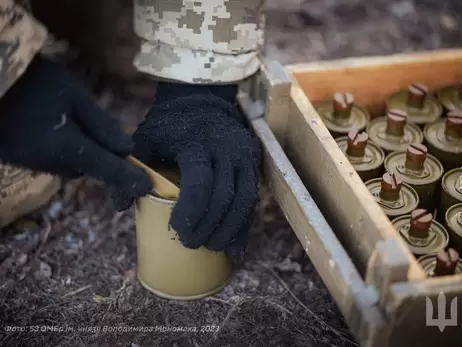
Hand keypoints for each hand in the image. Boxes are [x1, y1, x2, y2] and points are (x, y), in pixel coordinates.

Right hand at [0, 55, 151, 197]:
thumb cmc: (30, 82)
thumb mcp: (72, 94)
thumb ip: (101, 124)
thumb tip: (127, 149)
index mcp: (66, 147)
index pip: (107, 168)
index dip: (129, 178)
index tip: (147, 188)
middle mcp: (50, 163)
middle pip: (88, 168)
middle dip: (101, 157)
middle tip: (106, 135)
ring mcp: (32, 163)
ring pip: (70, 164)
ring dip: (80, 151)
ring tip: (71, 121)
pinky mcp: (20, 159)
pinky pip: (52, 159)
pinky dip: (61, 148)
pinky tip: (52, 125)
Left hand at [111, 82, 260, 261]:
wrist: (202, 100)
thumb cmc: (169, 124)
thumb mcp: (145, 139)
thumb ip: (132, 169)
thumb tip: (120, 207)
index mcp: (198, 144)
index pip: (200, 184)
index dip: (191, 213)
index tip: (178, 231)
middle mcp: (227, 150)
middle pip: (223, 198)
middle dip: (208, 228)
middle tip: (190, 244)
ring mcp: (244, 157)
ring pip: (243, 202)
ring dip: (229, 231)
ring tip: (213, 249)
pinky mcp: (254, 164)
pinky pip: (252, 200)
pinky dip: (244, 226)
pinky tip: (236, 248)